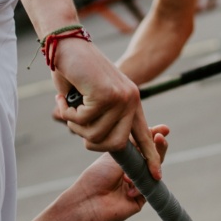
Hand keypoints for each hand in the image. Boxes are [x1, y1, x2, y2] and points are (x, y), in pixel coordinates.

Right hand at [50, 34, 161, 175]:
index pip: (144, 135)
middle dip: (90, 141)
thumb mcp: (92, 98)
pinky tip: (64, 98)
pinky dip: (68, 114)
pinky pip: (83, 122)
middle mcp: (131, 100)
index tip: (156, 176)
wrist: (65, 43)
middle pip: (116, 145)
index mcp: (131, 102)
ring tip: (68, 106)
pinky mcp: (106, 95)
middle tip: (75, 124)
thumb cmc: (74, 71)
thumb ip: (100, 118)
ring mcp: (121, 97)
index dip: (150, 157)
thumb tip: (97, 141)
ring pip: (96, 135)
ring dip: (75, 125)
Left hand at [55, 124, 171, 220]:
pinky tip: (127, 183)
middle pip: (153, 158)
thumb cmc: (98, 175)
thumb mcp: (118, 155)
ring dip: (154, 161)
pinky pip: (148, 188)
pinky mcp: (140, 199)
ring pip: (154, 173)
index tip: (164, 129)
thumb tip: (151, 130)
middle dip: (159, 147)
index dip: (154, 137)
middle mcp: (133, 172)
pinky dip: (139, 185)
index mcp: (127, 159)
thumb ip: (135, 146)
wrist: (89, 199)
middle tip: (161, 136)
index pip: (145, 146)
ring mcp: (137, 185)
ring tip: (151, 153)